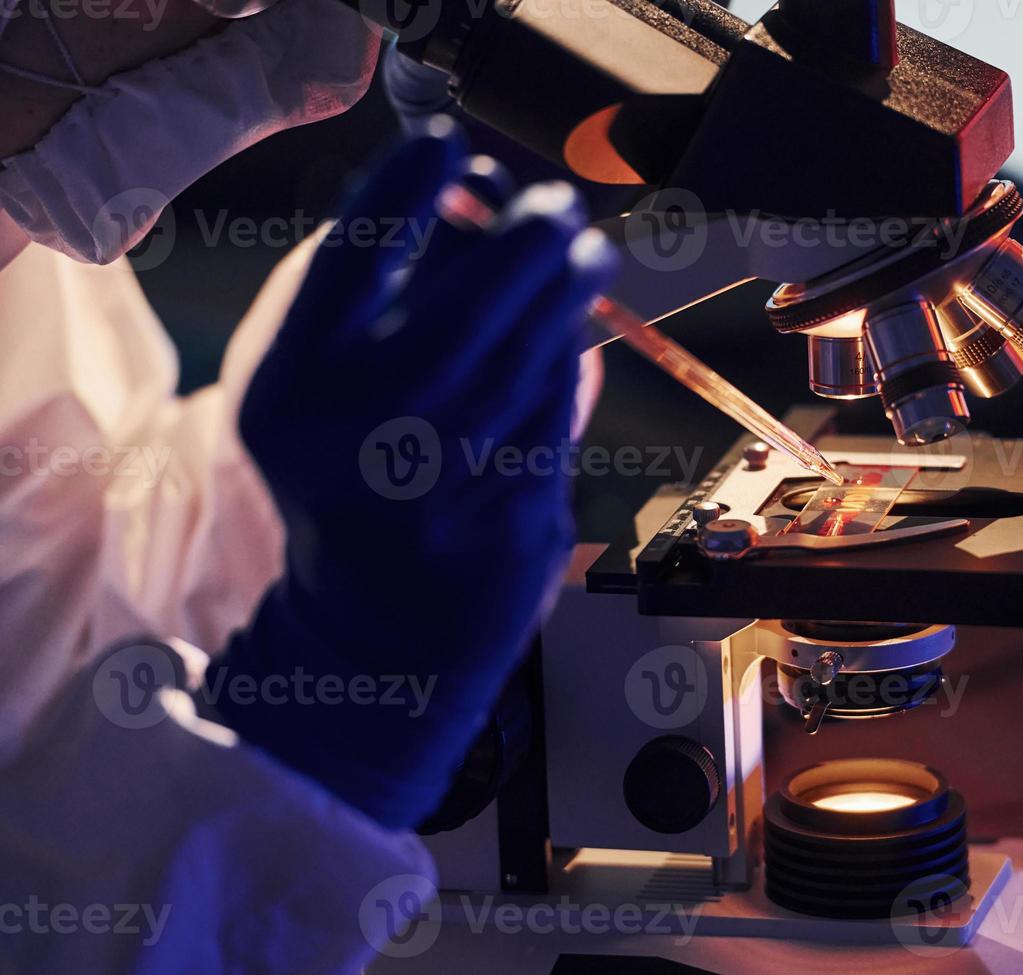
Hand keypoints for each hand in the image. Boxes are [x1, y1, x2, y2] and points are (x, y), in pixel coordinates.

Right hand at [208, 122, 616, 828]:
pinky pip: (558, 412)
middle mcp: (365, 441)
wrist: (379, 636)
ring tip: (584, 251)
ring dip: (566, 290)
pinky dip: (570, 359)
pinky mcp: (515, 519)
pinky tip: (576, 329)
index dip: (401, 190)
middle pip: (465, 308)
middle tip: (557, 204)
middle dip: (523, 239)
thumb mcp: (313, 402)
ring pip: (528, 358)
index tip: (446, 146)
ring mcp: (448, 487)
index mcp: (294, 397)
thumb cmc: (350, 487)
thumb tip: (470, 206)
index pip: (347, 263)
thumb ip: (367, 309)